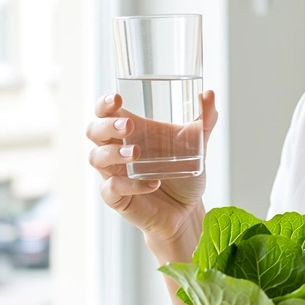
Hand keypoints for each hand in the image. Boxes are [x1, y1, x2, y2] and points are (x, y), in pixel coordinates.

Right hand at [86, 90, 218, 242]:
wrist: (187, 209)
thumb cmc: (184, 172)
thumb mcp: (197, 144)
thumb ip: (205, 120)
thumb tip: (210, 94)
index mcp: (132, 131)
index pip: (105, 112)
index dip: (104, 104)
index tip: (116, 98)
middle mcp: (117, 150)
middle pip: (94, 131)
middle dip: (106, 126)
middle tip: (128, 126)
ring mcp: (114, 174)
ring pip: (97, 158)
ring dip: (113, 153)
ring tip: (136, 153)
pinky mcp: (117, 197)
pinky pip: (112, 189)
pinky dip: (130, 185)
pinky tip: (152, 183)